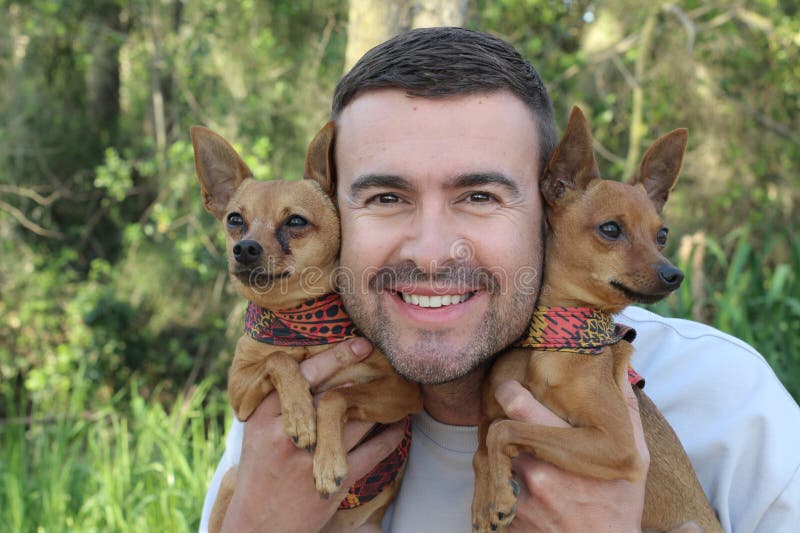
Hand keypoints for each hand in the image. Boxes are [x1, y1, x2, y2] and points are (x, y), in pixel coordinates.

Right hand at [220, 338, 404, 532]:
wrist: (259, 526)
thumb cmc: (262, 472)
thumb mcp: (259, 433)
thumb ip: (283, 403)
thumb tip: (323, 367)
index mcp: (263, 416)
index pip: (299, 375)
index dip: (332, 357)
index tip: (358, 344)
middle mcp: (285, 434)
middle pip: (331, 393)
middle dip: (362, 374)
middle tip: (384, 358)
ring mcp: (310, 459)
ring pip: (356, 419)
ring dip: (380, 404)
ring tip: (396, 390)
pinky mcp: (333, 482)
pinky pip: (372, 452)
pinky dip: (390, 436)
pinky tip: (400, 425)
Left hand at [496, 380, 648, 532]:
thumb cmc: (619, 505)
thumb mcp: (634, 459)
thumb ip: (625, 411)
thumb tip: (620, 369)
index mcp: (565, 451)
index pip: (516, 404)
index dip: (509, 391)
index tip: (511, 390)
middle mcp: (536, 473)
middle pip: (495, 430)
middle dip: (502, 424)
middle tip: (513, 423)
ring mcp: (518, 499)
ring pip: (485, 458)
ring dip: (495, 452)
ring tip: (517, 454)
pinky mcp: (505, 520)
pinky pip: (485, 487)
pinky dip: (495, 480)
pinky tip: (516, 481)